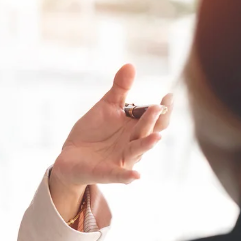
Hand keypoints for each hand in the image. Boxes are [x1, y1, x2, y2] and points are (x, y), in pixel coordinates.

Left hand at [52, 64, 172, 188]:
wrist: (71, 156)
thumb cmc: (94, 132)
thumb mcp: (107, 107)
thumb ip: (120, 89)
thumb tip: (130, 65)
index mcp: (135, 128)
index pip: (155, 119)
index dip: (163, 108)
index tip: (169, 95)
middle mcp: (133, 144)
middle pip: (147, 132)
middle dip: (153, 120)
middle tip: (157, 106)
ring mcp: (121, 159)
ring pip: (137, 151)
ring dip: (147, 144)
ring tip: (156, 137)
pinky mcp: (106, 172)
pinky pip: (119, 174)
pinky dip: (128, 175)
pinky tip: (136, 175)